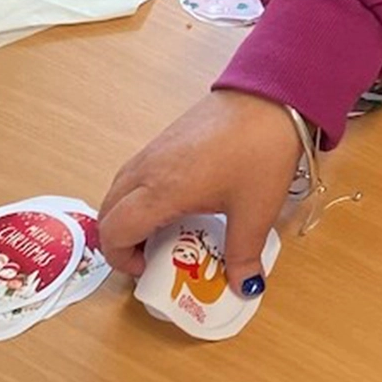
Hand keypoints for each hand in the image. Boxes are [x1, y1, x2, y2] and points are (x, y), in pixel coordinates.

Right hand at [98, 90, 301, 296]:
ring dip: (127, 214)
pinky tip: (176, 198)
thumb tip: (245, 287)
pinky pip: (136, 171)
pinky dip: (139, 193)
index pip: (113, 231)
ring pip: (119, 188)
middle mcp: (148, 168)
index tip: (147, 270)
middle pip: (108, 210)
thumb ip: (245, 253)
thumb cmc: (262, 152)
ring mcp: (155, 147)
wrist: (274, 94)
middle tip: (151, 255)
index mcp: (161, 191)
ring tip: (163, 229)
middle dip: (119, 240)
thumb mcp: (256, 211)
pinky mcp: (168, 134)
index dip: (120, 259)